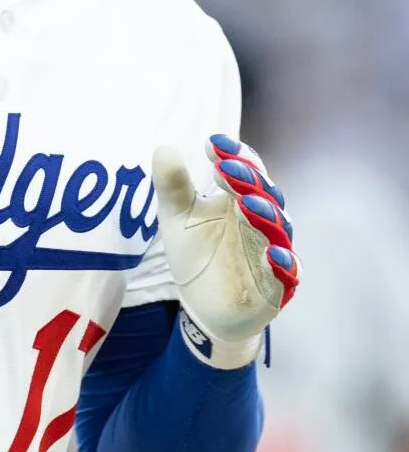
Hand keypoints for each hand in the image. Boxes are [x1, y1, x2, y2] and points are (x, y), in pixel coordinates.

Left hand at [152, 134, 299, 367]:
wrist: (204, 307)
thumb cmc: (196, 253)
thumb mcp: (177, 219)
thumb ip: (172, 186)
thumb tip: (163, 149)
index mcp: (242, 198)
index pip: (246, 169)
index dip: (234, 155)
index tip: (213, 144)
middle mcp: (263, 220)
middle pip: (266, 193)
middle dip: (248, 180)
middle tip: (225, 169)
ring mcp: (273, 251)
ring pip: (278, 228)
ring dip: (265, 214)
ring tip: (246, 203)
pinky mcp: (278, 285)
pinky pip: (287, 273)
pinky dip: (283, 264)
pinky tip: (271, 255)